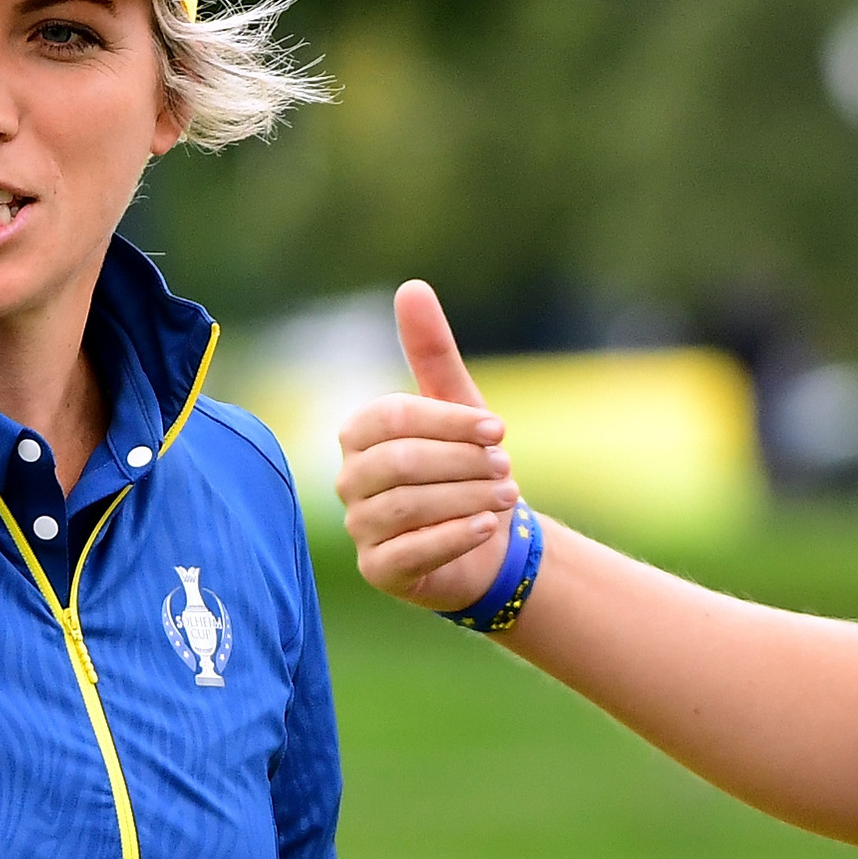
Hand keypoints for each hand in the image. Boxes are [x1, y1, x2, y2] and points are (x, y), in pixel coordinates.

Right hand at [334, 280, 522, 612]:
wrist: (486, 541)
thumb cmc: (463, 466)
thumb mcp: (456, 406)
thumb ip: (432, 352)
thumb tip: (412, 288)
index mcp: (359, 433)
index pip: (392, 419)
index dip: (448, 422)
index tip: (498, 428)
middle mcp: (349, 479)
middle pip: (398, 463)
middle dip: (460, 462)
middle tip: (506, 466)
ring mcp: (360, 527)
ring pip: (404, 507)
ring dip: (464, 497)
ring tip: (508, 496)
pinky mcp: (379, 570)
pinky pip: (408, 552)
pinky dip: (451, 536)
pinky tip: (486, 527)